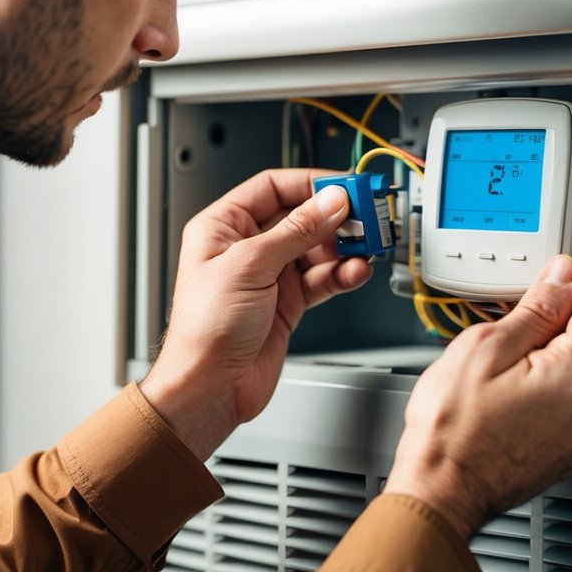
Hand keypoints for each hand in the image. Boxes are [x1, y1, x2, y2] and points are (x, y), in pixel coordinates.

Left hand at [140, 168, 373, 460]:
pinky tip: (356, 272)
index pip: (274, 187)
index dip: (311, 183)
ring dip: (344, 247)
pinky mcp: (288, 302)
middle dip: (335, 216)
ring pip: (317, 248)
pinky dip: (342, 274)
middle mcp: (247, 247)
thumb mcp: (251, 266)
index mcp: (223, 226)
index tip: (346, 186)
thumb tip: (330, 201)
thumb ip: (296, 231)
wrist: (210, 387)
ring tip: (366, 247)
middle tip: (367, 216)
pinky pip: (322, 278)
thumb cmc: (205, 329)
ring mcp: (269, 275)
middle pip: (301, 217)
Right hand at [383, 255, 571, 540]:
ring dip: (568, 343)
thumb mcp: (485, 347)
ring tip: (522, 335)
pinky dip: (560, 376)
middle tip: (544, 290)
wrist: (439, 492)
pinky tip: (524, 373)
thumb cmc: (452, 431)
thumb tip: (563, 278)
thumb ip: (535, 309)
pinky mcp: (570, 450)